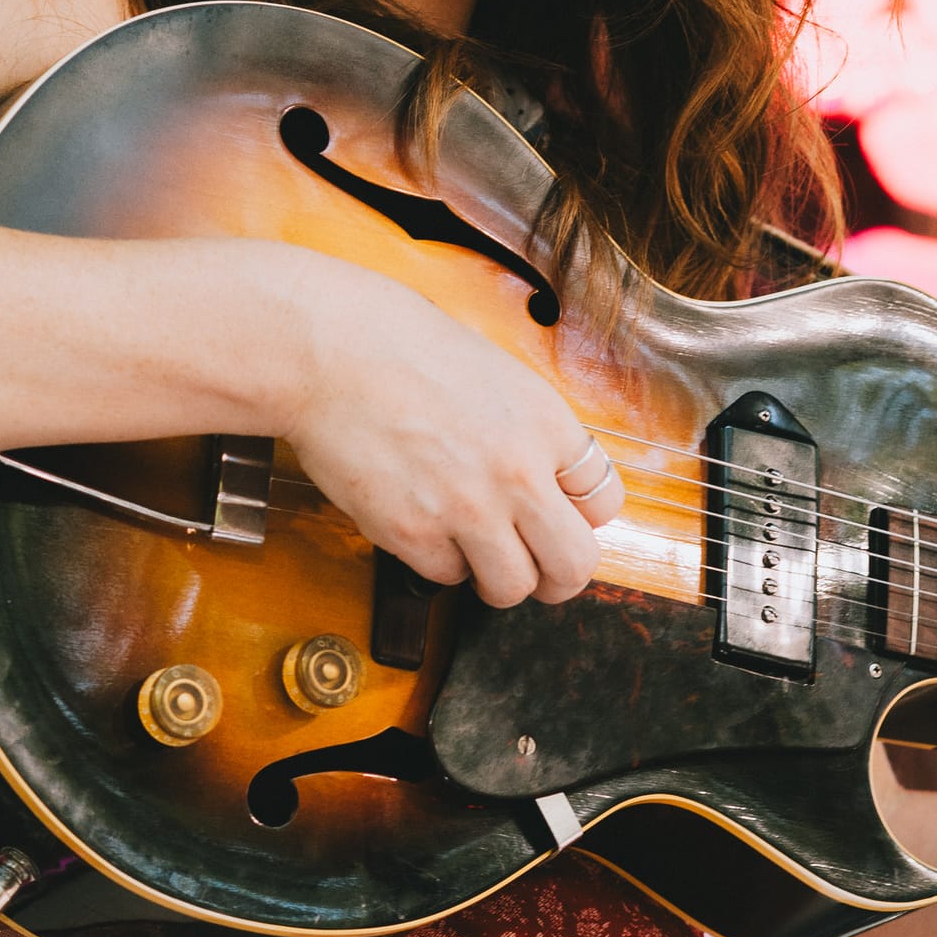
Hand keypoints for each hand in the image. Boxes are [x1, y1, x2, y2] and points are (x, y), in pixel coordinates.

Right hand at [277, 253, 625, 605]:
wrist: (332, 353)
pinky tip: (424, 526)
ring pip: (514, 587)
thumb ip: (530, 432)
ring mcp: (468, 509)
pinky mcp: (414, 534)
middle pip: (575, 564)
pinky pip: (448, 577)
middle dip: (559, 577)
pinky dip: (438, 562)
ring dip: (498, 579)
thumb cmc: (404, 349)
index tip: (561, 518)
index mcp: (547, 425)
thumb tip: (546, 482)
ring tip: (477, 556)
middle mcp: (519, 474)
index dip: (583, 518)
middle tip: (539, 571)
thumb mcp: (497, 376)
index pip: (604, 503)